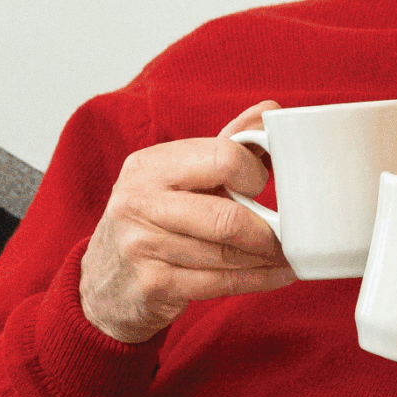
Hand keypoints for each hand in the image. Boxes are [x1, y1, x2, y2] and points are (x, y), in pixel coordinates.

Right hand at [78, 102, 294, 342]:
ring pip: (227, 255)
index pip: (221, 158)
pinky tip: (277, 275)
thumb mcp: (179, 175)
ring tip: (289, 254)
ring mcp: (142, 247)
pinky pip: (219, 284)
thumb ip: (226, 143)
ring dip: (268, 259)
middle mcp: (139, 203)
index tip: (264, 185)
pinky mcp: (153, 285)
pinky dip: (257, 281)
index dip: (254, 174)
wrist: (107, 280)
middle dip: (268, 230)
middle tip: (287, 233)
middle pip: (226, 218)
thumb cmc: (155, 218)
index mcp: (149, 166)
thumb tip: (270, 112)